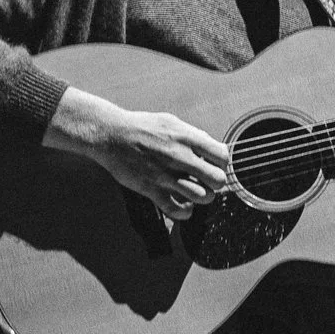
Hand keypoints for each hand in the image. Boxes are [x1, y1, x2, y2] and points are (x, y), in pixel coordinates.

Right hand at [48, 87, 230, 222]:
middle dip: (216, 182)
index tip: (215, 165)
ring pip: (202, 197)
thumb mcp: (171, 122)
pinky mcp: (152, 189)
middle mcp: (179, 156)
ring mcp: (165, 174)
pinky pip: (177, 210)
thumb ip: (194, 135)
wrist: (111, 135)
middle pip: (217, 179)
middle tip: (208, 181)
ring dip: (203, 197)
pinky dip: (185, 211)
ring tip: (196, 192)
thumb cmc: (141, 127)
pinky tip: (184, 204)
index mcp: (186, 137)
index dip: (222, 163)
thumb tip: (215, 148)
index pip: (222, 156)